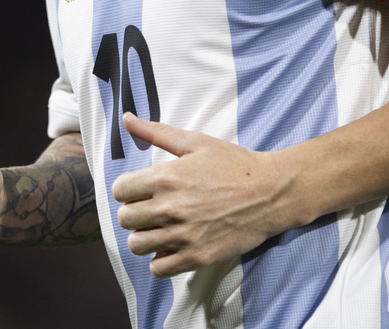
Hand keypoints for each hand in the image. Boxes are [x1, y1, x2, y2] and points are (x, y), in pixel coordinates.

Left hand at [112, 114, 293, 277]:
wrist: (269, 192)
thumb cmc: (234, 164)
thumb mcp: (195, 141)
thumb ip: (156, 132)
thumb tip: (127, 118)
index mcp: (166, 177)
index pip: (119, 191)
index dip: (126, 188)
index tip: (139, 189)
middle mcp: (170, 207)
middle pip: (124, 219)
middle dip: (133, 212)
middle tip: (149, 207)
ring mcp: (183, 235)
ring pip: (136, 245)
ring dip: (143, 236)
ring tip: (158, 227)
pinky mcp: (196, 257)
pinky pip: (158, 269)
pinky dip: (160, 259)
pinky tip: (171, 244)